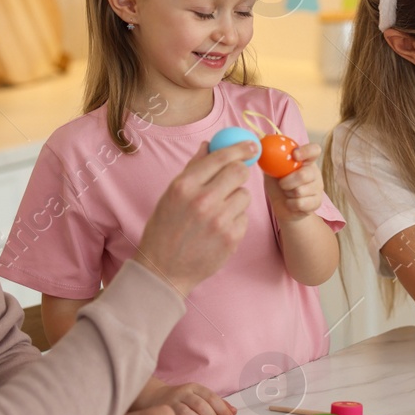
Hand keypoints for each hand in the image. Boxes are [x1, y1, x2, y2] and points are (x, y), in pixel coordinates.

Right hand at [135, 141, 254, 298]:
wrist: (164, 269)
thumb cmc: (165, 229)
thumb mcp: (170, 195)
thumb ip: (192, 170)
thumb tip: (209, 145)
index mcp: (184, 186)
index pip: (219, 158)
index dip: (239, 148)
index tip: (251, 145)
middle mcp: (202, 201)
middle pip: (239, 172)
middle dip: (240, 171)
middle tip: (236, 176)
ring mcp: (219, 220)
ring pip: (244, 195)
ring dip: (236, 199)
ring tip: (218, 211)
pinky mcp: (231, 237)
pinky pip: (244, 217)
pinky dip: (235, 220)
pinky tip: (218, 229)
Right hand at [135, 381, 236, 414]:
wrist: (152, 398)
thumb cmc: (179, 401)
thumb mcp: (196, 398)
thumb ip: (214, 404)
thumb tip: (233, 412)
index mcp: (194, 388)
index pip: (212, 396)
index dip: (223, 408)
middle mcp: (184, 392)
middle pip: (203, 403)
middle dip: (215, 414)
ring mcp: (174, 401)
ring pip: (193, 409)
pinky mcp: (167, 410)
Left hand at [264, 142, 326, 221]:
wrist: (282, 207)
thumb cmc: (278, 186)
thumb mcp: (272, 170)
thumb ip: (270, 157)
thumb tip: (260, 141)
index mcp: (305, 161)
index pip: (314, 150)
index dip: (306, 151)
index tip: (294, 155)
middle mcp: (315, 173)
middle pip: (303, 175)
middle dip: (287, 182)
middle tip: (282, 184)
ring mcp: (317, 188)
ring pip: (300, 191)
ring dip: (288, 194)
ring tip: (287, 193)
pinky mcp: (316, 202)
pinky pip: (300, 203)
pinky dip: (290, 204)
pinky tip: (291, 203)